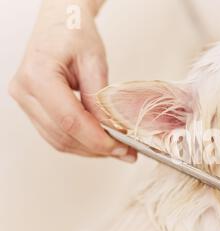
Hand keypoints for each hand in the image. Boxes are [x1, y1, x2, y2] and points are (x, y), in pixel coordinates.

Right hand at [9, 0, 135, 161]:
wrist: (59, 21)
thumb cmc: (74, 32)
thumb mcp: (94, 62)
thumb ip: (100, 98)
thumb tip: (113, 130)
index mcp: (38, 75)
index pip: (70, 120)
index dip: (98, 139)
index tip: (122, 148)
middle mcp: (24, 91)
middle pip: (63, 135)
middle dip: (97, 148)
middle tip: (127, 152)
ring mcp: (25, 101)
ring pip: (58, 140)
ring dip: (89, 150)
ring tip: (117, 150)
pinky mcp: (32, 108)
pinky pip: (55, 134)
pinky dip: (80, 143)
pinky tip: (100, 143)